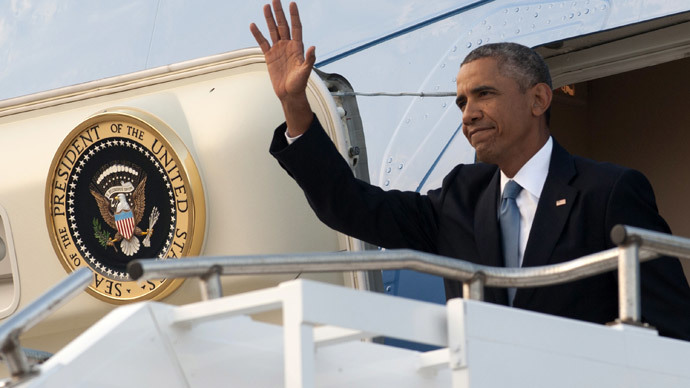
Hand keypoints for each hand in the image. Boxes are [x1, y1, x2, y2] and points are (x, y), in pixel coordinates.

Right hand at [250, 0, 314, 134]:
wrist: (289, 94)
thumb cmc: (299, 85)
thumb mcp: (305, 72)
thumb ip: (309, 60)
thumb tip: (313, 47)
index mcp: (298, 47)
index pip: (296, 27)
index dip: (294, 16)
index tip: (292, 3)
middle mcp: (288, 46)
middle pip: (283, 25)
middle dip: (280, 12)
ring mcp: (278, 49)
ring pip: (273, 31)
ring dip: (269, 19)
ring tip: (266, 6)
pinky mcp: (270, 56)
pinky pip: (263, 42)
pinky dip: (258, 34)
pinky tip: (253, 25)